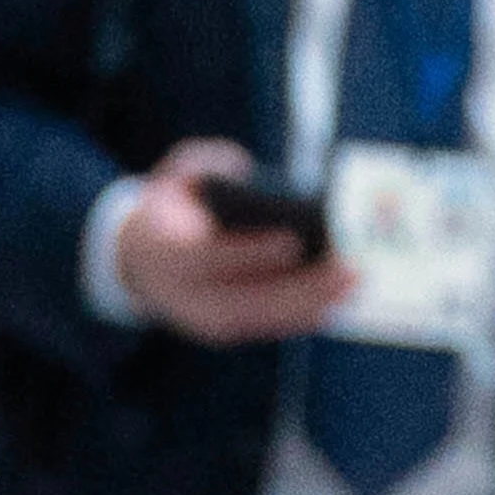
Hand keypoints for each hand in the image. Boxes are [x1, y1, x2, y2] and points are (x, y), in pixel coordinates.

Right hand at [115, 141, 359, 344]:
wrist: (138, 259)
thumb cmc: (173, 208)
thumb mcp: (176, 176)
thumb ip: (204, 164)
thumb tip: (242, 168)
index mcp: (164, 250)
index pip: (207, 256)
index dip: (249, 252)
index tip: (292, 242)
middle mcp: (181, 294)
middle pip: (247, 298)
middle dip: (302, 286)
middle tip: (349, 268)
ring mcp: (202, 318)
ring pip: (263, 318)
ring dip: (314, 304)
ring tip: (356, 283)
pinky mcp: (225, 330)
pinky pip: (270, 325)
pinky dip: (307, 315)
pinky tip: (342, 299)